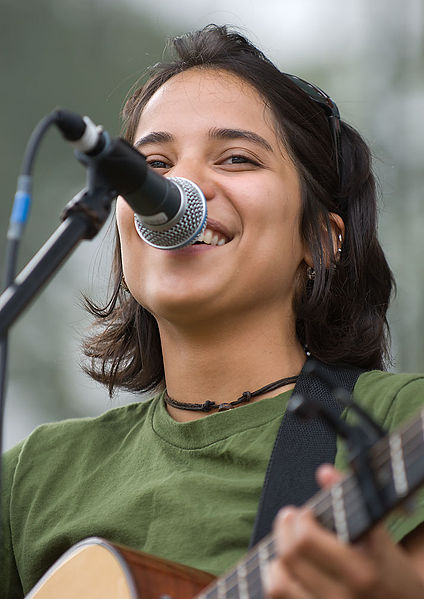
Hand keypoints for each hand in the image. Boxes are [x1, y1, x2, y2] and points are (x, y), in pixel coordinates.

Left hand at [264, 465, 423, 597]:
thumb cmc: (388, 568)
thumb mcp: (379, 537)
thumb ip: (352, 504)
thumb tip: (324, 472)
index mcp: (362, 569)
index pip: (307, 539)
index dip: (300, 519)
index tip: (307, 512)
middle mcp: (345, 595)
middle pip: (291, 554)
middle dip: (285, 527)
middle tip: (290, 516)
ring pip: (280, 580)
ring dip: (277, 554)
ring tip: (287, 542)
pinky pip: (279, 598)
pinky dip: (277, 577)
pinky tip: (285, 566)